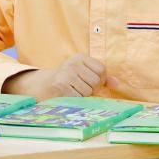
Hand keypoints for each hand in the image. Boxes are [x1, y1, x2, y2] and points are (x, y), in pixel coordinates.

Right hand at [6, 54, 122, 98]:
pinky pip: (78, 98)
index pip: (102, 70)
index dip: (100, 80)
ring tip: (73, 92)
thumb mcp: (83, 73)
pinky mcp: (60, 86)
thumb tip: (116, 83)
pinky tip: (68, 96)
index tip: (91, 82)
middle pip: (96, 81)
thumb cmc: (68, 80)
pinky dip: (75, 100)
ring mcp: (66, 74)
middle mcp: (72, 63)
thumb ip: (101, 77)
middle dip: (91, 89)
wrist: (42, 87)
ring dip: (83, 96)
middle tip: (80, 88)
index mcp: (80, 57)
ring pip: (88, 92)